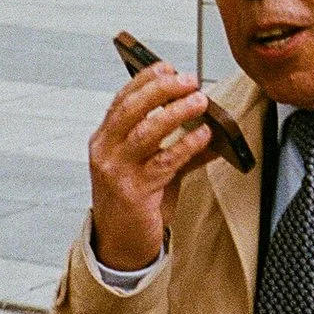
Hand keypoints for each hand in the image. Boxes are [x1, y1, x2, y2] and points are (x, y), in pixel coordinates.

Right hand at [88, 61, 215, 270]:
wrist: (120, 245)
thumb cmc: (135, 204)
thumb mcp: (151, 167)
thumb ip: (177, 146)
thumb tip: (209, 126)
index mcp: (105, 140)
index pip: (122, 100)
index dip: (144, 80)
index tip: (166, 67)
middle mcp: (105, 152)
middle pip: (132, 109)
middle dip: (161, 90)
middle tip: (187, 80)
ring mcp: (117, 171)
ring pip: (147, 131)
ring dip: (176, 112)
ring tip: (199, 101)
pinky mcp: (134, 191)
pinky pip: (164, 161)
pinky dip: (186, 144)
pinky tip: (203, 135)